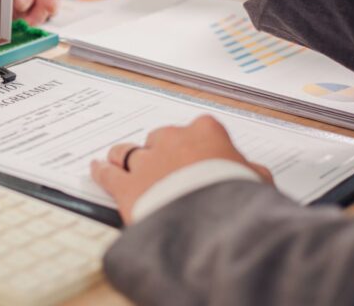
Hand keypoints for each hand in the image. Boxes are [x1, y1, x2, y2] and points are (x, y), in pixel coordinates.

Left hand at [90, 115, 272, 223]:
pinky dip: (101, 171)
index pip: (199, 129)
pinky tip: (96, 169)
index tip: (197, 157)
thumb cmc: (238, 200)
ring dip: (127, 158)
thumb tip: (253, 173)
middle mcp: (172, 140)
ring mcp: (146, 161)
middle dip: (161, 153)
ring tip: (122, 163)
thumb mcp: (257, 183)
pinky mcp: (126, 186)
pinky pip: (107, 173)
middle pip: (160, 139)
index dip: (197, 146)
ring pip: (128, 152)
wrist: (212, 223)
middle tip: (165, 170)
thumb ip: (250, 171)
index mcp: (205, 132)